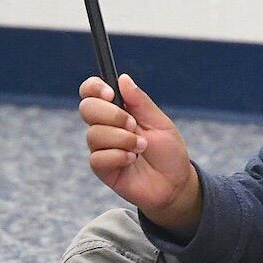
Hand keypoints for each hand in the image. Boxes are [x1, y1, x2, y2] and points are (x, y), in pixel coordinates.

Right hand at [78, 73, 200, 236]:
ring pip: (94, 135)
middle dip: (111, 115)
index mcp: (118, 111)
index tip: (109, 93)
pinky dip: (118, 156)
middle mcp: (106, 127)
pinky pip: (97, 158)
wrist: (175, 184)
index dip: (94, 88)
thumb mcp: (160, 123)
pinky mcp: (102, 169)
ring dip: (122, 139)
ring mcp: (102, 148)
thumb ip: (140, 102)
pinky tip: (131, 161)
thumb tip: (123, 78)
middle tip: (134, 125)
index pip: (92, 92)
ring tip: (140, 147)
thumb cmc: (168, 153)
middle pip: (87, 109)